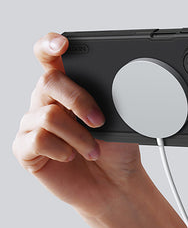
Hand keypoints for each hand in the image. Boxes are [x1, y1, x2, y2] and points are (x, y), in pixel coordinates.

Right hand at [12, 33, 145, 219]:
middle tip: (100, 121)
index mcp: (68, 88)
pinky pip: (38, 140)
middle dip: (79, 101)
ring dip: (78, 136)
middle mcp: (46, 102)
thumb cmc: (116, 149)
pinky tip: (72, 156)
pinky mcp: (26, 150)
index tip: (62, 44)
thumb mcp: (120, 120)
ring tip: (93, 150)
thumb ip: (108, 99)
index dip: (50, 45)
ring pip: (47, 115)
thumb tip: (114, 85)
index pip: (50, 58)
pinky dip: (62, 149)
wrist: (115, 184)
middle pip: (48, 81)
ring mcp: (33, 125)